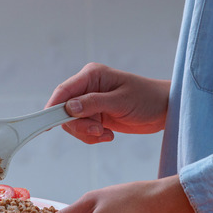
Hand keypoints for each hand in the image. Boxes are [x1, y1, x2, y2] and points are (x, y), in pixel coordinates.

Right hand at [49, 63, 170, 143]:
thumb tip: (69, 107)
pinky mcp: (95, 115)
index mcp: (92, 75)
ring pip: (73, 123)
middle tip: (98, 131)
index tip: (47, 124)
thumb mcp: (121, 101)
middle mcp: (88, 87)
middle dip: (79, 125)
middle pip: (65, 111)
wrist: (165, 110)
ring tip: (107, 134)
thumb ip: (94, 103)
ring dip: (87, 133)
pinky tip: (109, 134)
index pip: (64, 91)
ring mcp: (91, 102)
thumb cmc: (148, 98)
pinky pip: (83, 130)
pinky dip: (93, 137)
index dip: (53, 108)